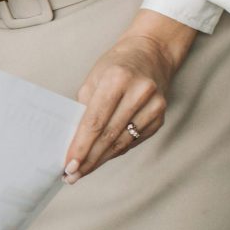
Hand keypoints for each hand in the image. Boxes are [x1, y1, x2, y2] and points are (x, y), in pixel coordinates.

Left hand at [63, 10, 196, 181]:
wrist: (151, 53)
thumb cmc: (115, 66)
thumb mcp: (94, 78)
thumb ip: (85, 108)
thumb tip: (74, 141)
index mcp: (117, 79)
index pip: (95, 121)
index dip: (81, 146)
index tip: (68, 164)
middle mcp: (139, 92)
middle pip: (109, 136)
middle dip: (89, 159)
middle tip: (71, 175)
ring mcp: (154, 106)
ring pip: (123, 142)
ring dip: (101, 159)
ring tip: (82, 171)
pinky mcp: (160, 117)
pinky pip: (134, 141)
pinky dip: (116, 152)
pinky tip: (102, 158)